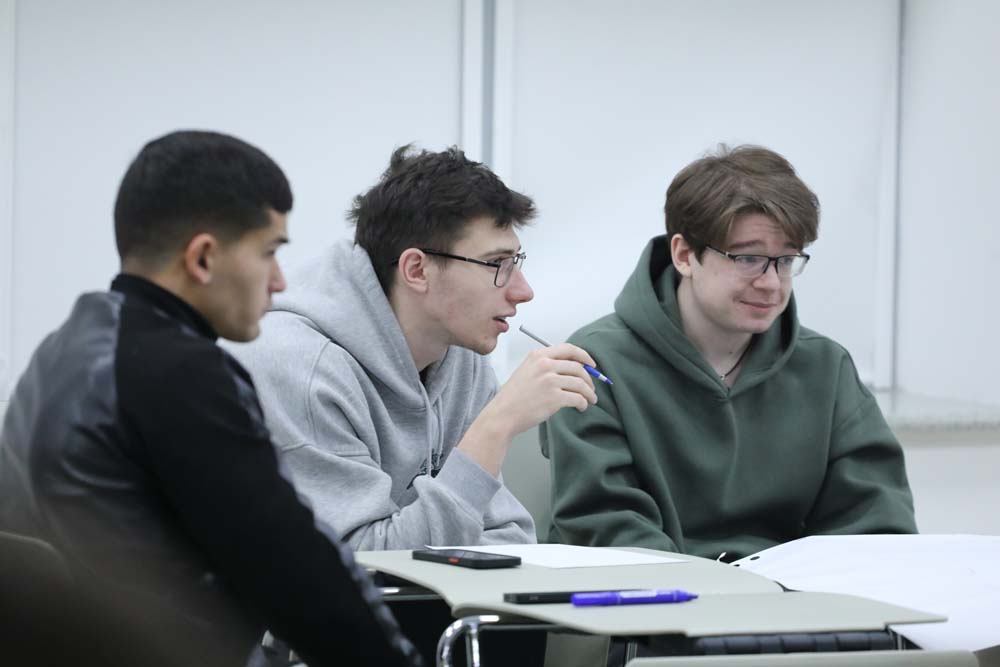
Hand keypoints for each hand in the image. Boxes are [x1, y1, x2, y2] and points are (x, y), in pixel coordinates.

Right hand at [458, 344, 597, 474]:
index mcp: (538, 356)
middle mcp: (545, 365)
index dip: (584, 356)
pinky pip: (578, 398)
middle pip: (578, 367)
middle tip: (591, 388)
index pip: (569, 349)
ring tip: (590, 400)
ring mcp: (550, 381)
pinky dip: (583, 403)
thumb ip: (546, 366)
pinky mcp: (555, 397)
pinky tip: (581, 407)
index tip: (591, 365)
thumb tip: (572, 369)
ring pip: (581, 383)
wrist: (503, 414)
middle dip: (589, 379)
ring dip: (589, 393)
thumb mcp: (527, 371)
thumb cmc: (514, 397)